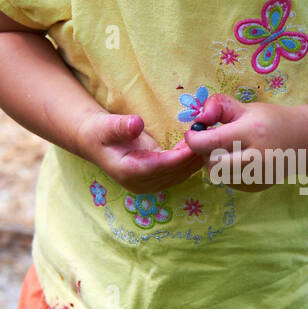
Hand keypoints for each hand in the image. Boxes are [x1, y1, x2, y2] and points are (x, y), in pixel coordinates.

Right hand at [76, 110, 205, 194]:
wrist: (95, 142)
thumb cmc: (100, 132)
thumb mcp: (106, 125)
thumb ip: (122, 126)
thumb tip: (136, 124)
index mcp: (130, 172)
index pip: (162, 165)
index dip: (181, 155)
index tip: (198, 142)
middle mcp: (142, 183)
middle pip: (176, 172)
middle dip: (194, 156)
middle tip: (212, 137)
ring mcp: (151, 184)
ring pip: (181, 174)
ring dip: (196, 159)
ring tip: (211, 139)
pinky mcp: (158, 180)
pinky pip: (180, 172)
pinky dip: (192, 160)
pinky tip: (203, 145)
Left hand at [183, 93, 307, 190]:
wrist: (301, 141)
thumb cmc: (269, 120)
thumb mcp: (245, 106)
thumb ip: (218, 106)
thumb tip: (199, 119)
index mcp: (252, 132)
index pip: (212, 143)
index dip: (195, 139)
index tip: (194, 132)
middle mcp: (256, 158)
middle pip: (212, 164)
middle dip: (204, 153)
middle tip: (211, 142)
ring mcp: (258, 176)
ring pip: (218, 176)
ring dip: (214, 163)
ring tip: (226, 150)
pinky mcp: (257, 187)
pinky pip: (229, 182)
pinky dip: (226, 172)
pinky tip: (237, 160)